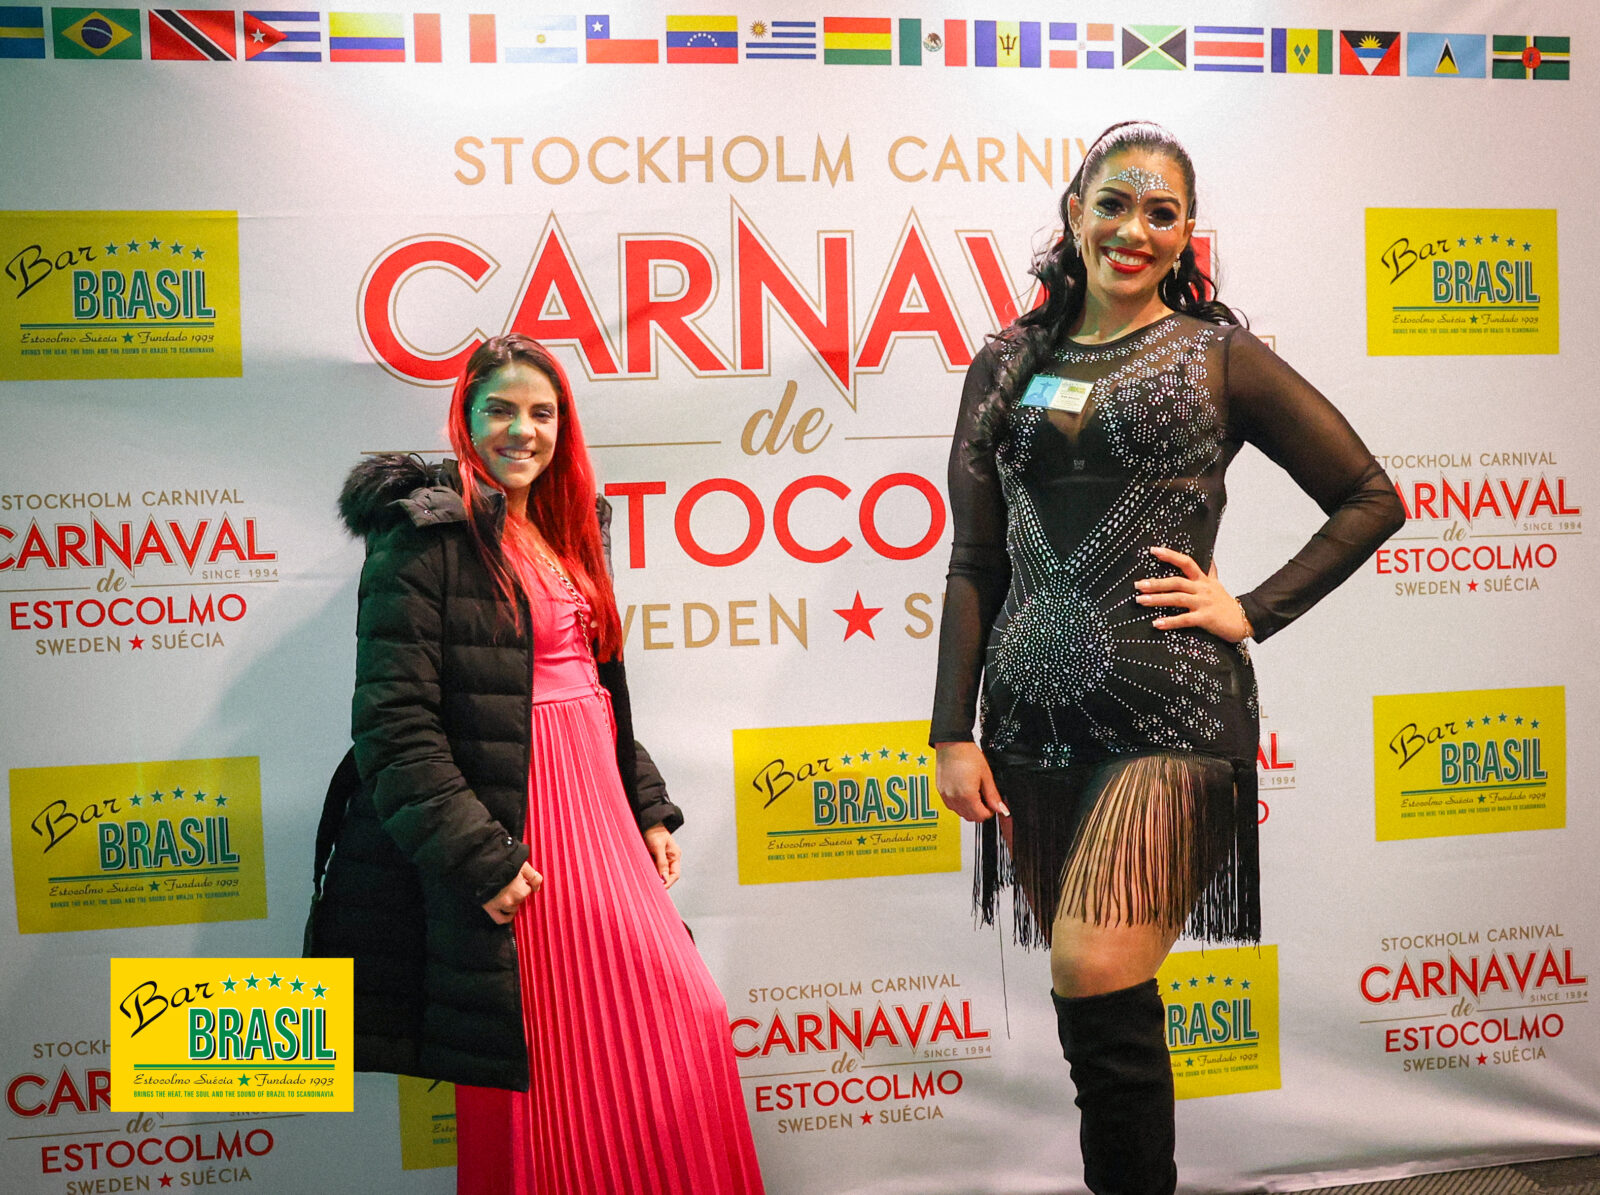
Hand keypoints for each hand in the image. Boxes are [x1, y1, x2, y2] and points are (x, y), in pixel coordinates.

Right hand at [482, 860, 541, 924]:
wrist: (482, 866)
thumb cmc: (503, 863)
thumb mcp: (523, 866)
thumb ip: (534, 877)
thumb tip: (537, 888)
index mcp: (521, 891)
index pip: (528, 890)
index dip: (524, 884)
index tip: (519, 879)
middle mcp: (511, 901)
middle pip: (520, 899)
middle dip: (518, 893)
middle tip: (511, 884)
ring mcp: (501, 906)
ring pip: (512, 909)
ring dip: (512, 903)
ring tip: (506, 893)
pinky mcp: (490, 908)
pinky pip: (501, 919)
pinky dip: (506, 917)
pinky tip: (507, 912)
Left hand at [643, 825, 680, 888]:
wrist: (647, 821)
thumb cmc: (654, 831)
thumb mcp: (658, 847)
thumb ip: (662, 863)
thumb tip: (664, 878)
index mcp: (675, 855)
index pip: (675, 874)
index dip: (668, 882)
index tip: (660, 888)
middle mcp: (670, 858)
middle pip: (667, 875)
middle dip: (661, 882)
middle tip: (652, 888)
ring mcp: (662, 858)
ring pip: (659, 872)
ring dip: (654, 877)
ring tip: (647, 881)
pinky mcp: (654, 856)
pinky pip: (653, 867)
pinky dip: (649, 871)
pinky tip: (644, 874)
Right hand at [934, 741, 1009, 821]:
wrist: (951, 744)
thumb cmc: (967, 755)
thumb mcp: (986, 775)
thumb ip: (993, 796)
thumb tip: (1001, 808)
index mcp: (967, 795)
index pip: (981, 816)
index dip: (990, 811)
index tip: (992, 803)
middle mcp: (954, 798)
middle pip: (971, 817)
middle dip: (980, 811)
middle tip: (984, 798)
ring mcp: (946, 796)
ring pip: (961, 814)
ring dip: (969, 809)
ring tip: (974, 793)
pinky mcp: (941, 792)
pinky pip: (952, 806)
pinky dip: (960, 804)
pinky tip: (964, 792)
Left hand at [1136, 546, 1251, 642]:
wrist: (1245, 620)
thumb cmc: (1226, 603)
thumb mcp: (1217, 584)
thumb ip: (1210, 571)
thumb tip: (1209, 557)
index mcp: (1203, 579)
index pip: (1186, 562)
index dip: (1170, 555)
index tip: (1153, 550)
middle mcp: (1202, 589)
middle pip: (1176, 581)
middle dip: (1156, 583)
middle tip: (1138, 585)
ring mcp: (1203, 603)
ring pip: (1177, 598)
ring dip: (1157, 599)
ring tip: (1140, 600)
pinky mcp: (1205, 618)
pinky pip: (1184, 619)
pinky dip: (1170, 622)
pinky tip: (1156, 623)